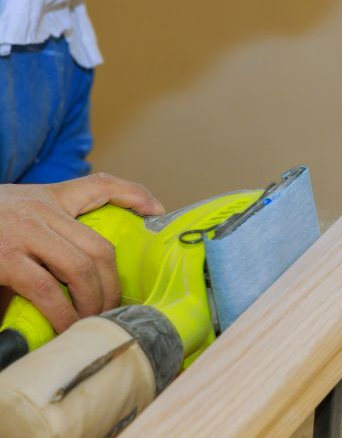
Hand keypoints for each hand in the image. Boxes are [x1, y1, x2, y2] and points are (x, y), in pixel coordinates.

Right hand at [0, 173, 163, 331]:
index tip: (157, 209)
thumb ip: (49, 231)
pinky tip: (66, 327)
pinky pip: (47, 290)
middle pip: (100, 246)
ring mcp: (24, 233)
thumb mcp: (17, 213)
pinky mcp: (5, 258)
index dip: (133, 195)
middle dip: (114, 282)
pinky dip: (63, 314)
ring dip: (94, 301)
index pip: (100, 185)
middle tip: (114, 306)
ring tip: (93, 320)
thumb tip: (88, 266)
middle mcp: (41, 210)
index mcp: (47, 197)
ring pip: (82, 268)